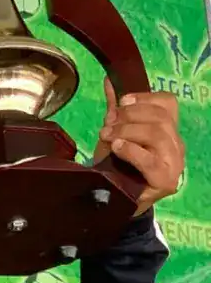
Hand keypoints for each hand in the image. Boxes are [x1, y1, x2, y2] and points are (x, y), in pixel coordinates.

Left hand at [94, 79, 184, 215]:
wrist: (113, 202)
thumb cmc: (117, 167)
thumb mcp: (115, 135)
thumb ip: (116, 111)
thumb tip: (109, 81)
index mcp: (168, 130)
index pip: (168, 104)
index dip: (145, 98)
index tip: (122, 101)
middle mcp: (176, 144)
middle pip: (161, 118)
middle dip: (130, 117)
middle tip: (107, 125)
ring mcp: (174, 164)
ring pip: (158, 135)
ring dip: (128, 131)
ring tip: (108, 137)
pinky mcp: (165, 181)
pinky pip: (151, 160)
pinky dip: (131, 150)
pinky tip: (117, 148)